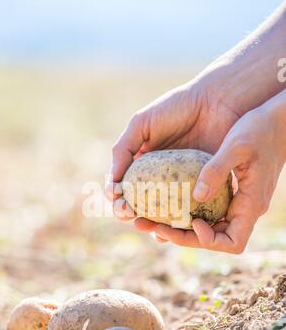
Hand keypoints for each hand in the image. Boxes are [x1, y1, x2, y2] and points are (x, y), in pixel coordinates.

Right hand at [107, 75, 239, 222]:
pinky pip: (189, 212)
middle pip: (139, 205)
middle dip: (130, 215)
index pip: (123, 188)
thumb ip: (123, 149)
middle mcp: (158, 178)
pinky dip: (181, 224)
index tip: (119, 203)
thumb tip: (112, 185)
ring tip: (151, 227)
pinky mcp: (203, 190)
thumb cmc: (177, 108)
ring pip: (162, 214)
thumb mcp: (142, 123)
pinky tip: (175, 228)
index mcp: (141, 164)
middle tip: (131, 215)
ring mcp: (181, 186)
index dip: (117, 199)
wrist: (218, 102)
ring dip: (152, 226)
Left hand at [151, 95, 285, 252]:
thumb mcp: (237, 146)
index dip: (209, 240)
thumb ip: (217, 171)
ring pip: (208, 226)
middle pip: (213, 238)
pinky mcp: (230, 192)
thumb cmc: (261, 129)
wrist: (277, 119)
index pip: (232, 243)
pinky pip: (207, 209)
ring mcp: (238, 202)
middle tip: (151, 226)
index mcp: (252, 204)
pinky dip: (186, 210)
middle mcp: (244, 209)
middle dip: (182, 237)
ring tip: (149, 219)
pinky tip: (165, 201)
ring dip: (180, 226)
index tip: (193, 222)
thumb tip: (196, 196)